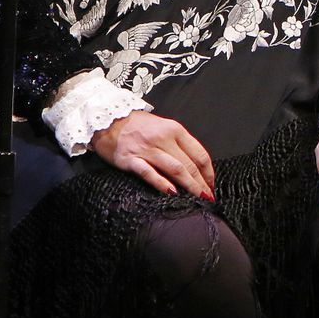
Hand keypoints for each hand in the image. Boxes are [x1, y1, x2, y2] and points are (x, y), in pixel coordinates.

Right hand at [91, 111, 214, 199]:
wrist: (106, 119)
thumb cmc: (137, 125)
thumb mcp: (164, 127)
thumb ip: (179, 143)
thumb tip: (196, 165)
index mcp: (175, 130)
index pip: (199, 154)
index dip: (209, 172)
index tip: (212, 184)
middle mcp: (163, 139)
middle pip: (189, 164)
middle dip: (201, 183)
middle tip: (208, 197)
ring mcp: (147, 149)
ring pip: (175, 169)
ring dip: (189, 185)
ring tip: (197, 198)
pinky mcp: (130, 160)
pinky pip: (149, 173)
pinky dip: (162, 183)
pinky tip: (172, 192)